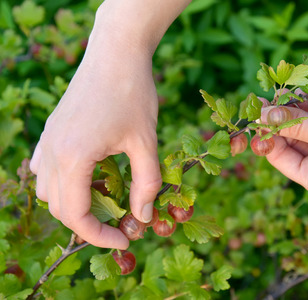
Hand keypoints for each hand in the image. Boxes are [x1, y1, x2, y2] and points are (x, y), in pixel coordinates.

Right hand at [30, 26, 160, 250]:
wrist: (116, 53)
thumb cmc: (133, 94)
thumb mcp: (146, 142)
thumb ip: (146, 183)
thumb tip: (144, 217)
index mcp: (73, 157)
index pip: (76, 215)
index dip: (99, 236)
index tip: (126, 239)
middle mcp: (51, 152)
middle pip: (59, 207)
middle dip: (90, 223)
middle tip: (121, 223)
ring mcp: (47, 141)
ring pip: (48, 190)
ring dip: (75, 203)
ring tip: (107, 200)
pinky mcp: (52, 132)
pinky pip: (45, 169)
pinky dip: (64, 183)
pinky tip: (88, 177)